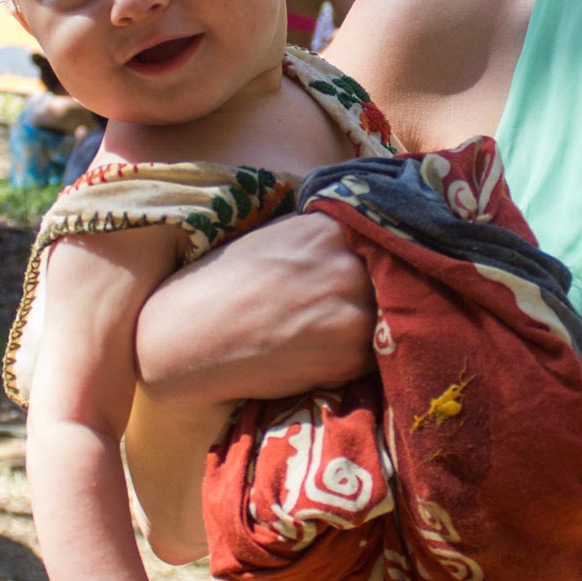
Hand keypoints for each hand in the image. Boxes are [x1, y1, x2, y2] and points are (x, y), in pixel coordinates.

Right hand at [135, 214, 375, 404]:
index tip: (383, 263)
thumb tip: (363, 238)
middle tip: (363, 301)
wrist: (187, 340)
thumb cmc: (221, 286)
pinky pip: (379, 350)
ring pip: (391, 312)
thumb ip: (322, 236)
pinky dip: (366, 353)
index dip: (384, 251)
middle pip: (395, 272)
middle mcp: (347, 262)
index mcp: (328, 227)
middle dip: (386, 286)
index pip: (383, 233)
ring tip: (346, 329)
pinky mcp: (350, 353)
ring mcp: (353, 309)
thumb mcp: (275, 238)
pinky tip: (335, 352)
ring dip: (380, 321)